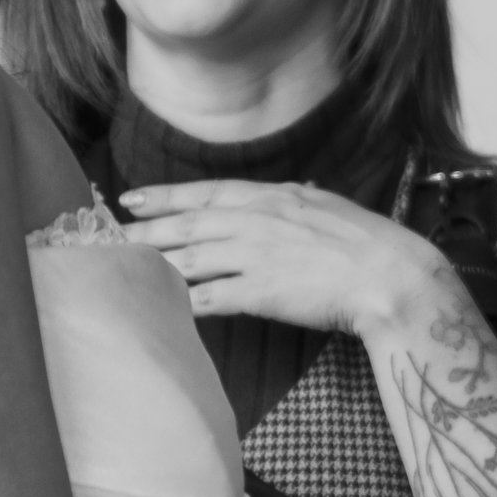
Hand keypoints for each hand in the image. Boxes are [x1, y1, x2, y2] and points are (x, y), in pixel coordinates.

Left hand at [118, 176, 442, 336]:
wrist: (389, 275)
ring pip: (188, 259)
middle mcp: (255, 221)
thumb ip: (301, 199)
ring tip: (120, 270)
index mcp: (271, 197)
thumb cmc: (366, 241)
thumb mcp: (328, 205)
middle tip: (107, 237)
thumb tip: (292, 190)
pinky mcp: (259, 292)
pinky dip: (180, 301)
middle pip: (186, 226)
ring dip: (151, 265)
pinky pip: (208, 297)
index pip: (205, 193)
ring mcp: (254, 256)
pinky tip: (157, 306)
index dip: (164, 196)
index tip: (132, 198)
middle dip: (143, 231)